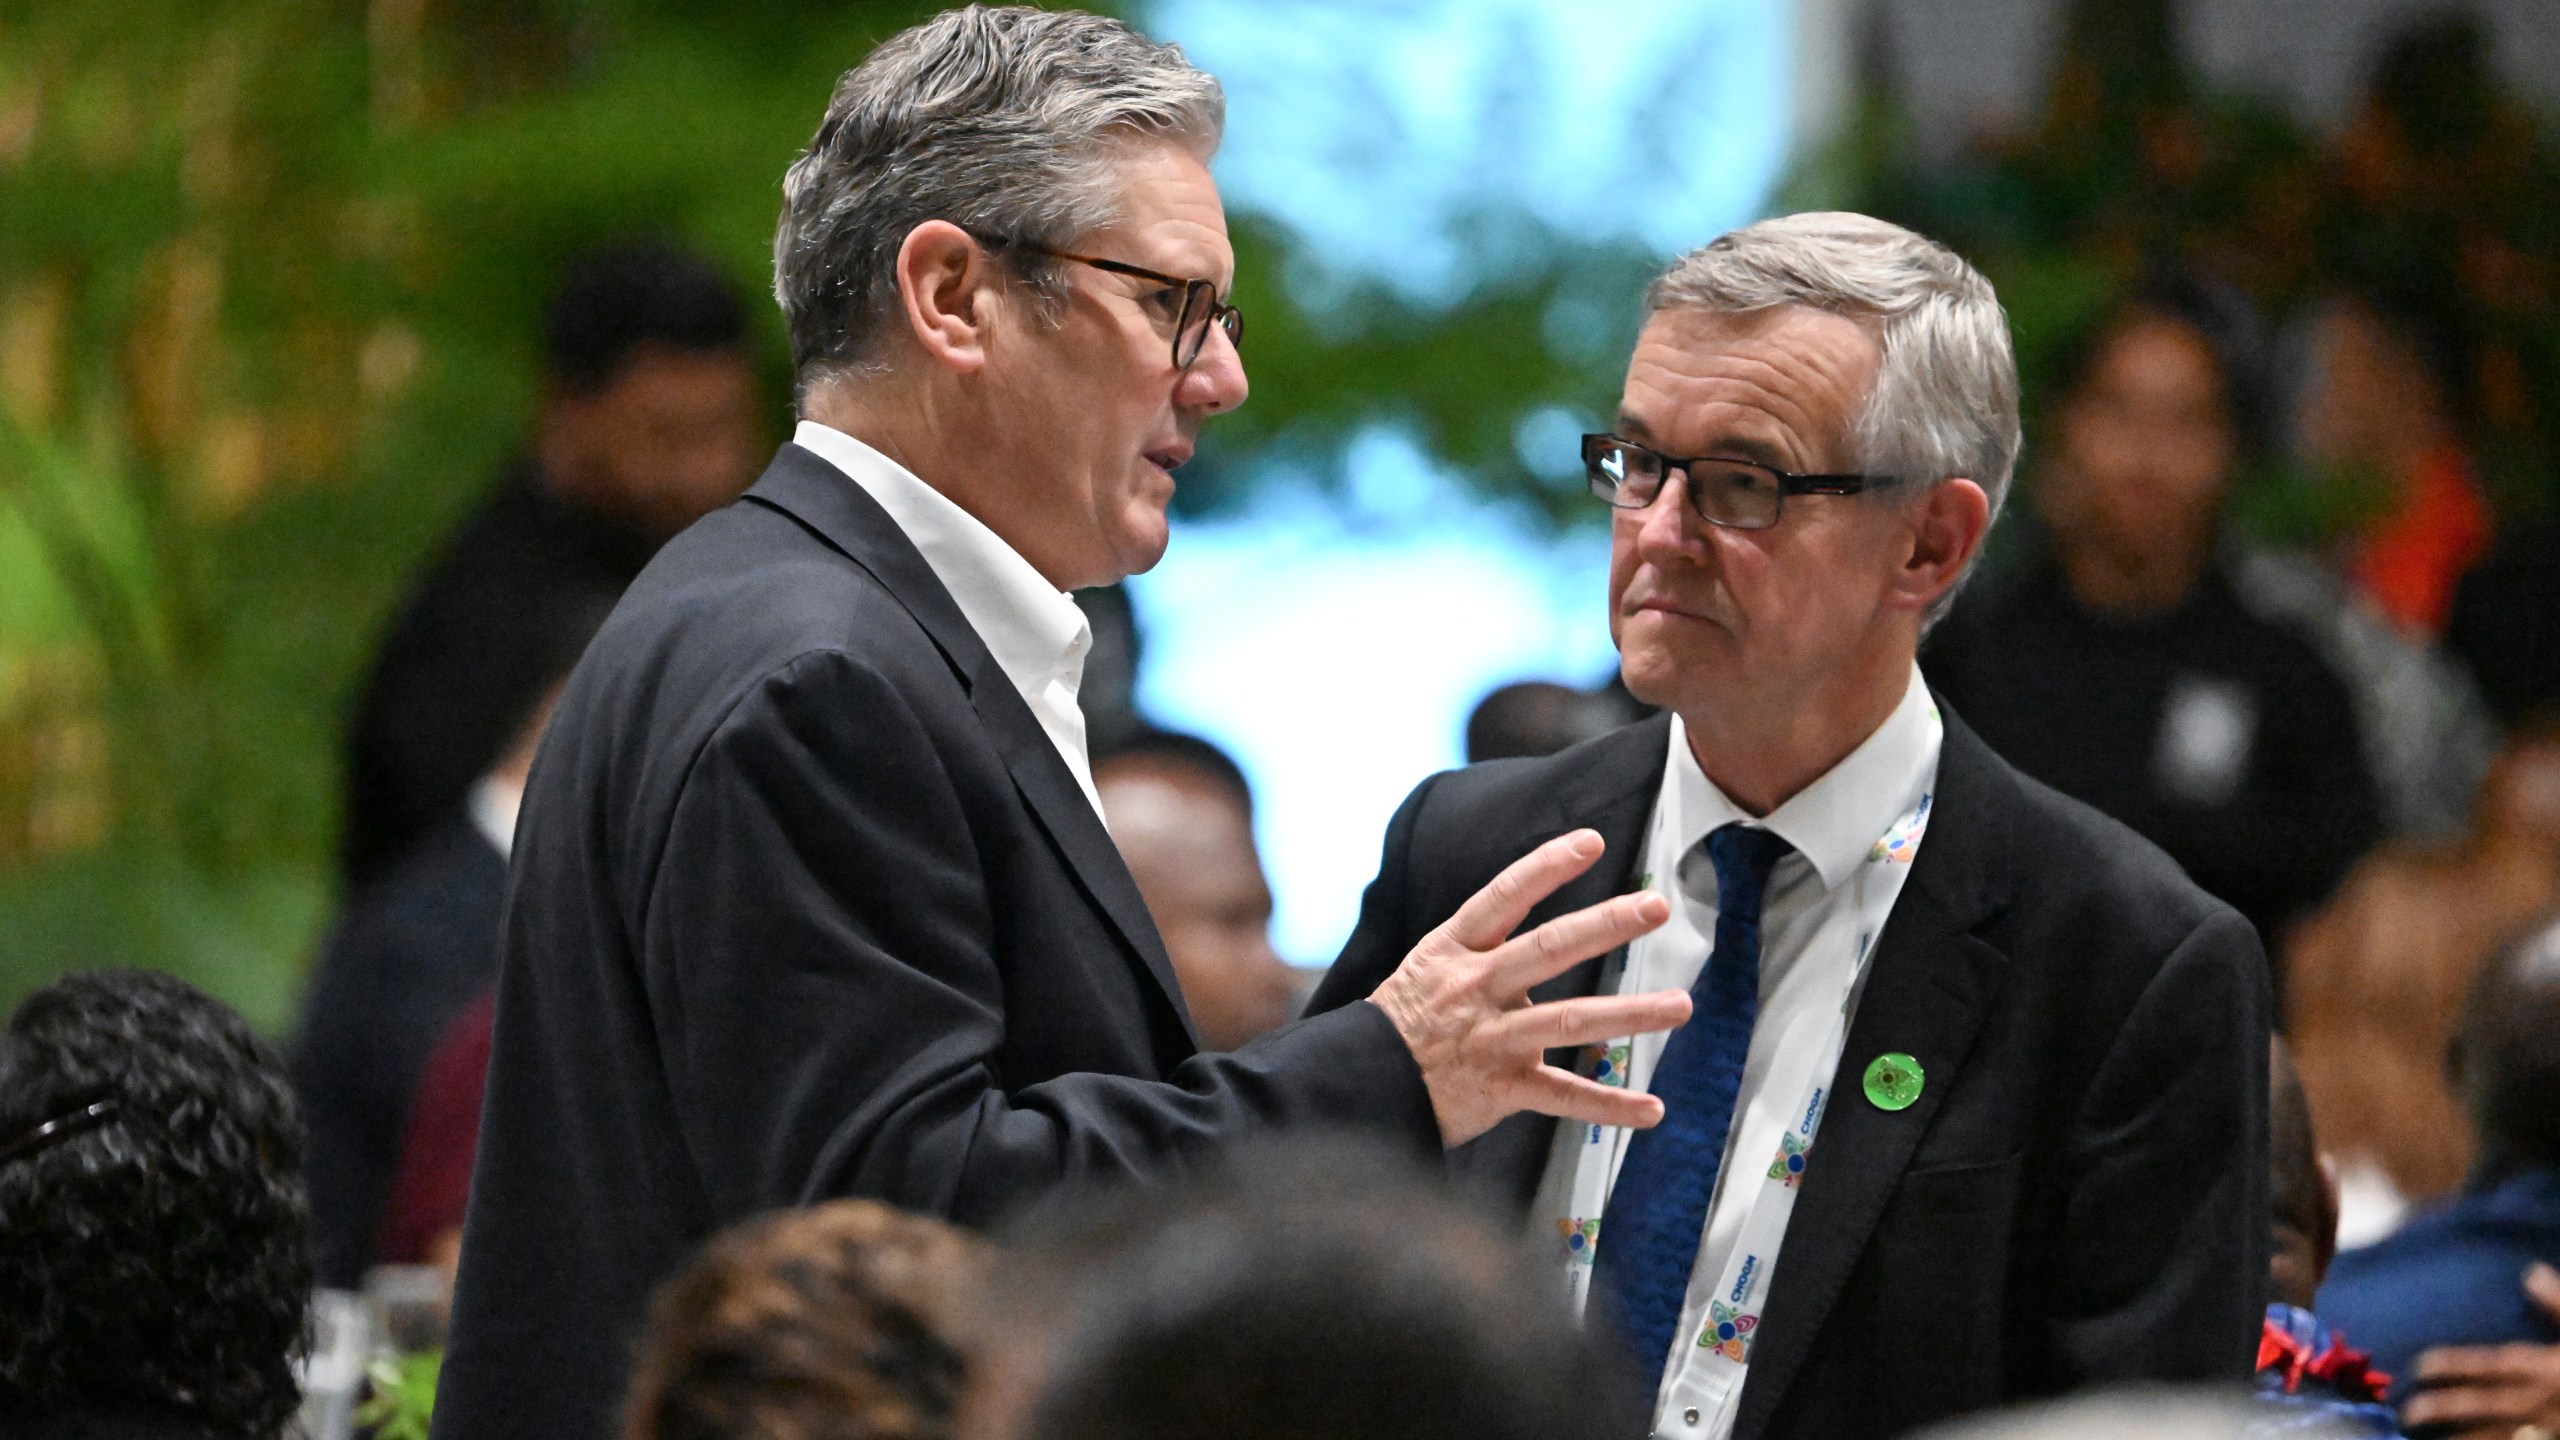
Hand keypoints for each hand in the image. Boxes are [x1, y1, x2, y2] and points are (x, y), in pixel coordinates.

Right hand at [1367, 828, 1683, 1146]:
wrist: (1362, 1083)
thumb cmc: (1406, 1020)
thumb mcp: (1430, 965)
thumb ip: (1488, 950)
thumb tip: (1557, 940)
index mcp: (1454, 949)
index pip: (1504, 897)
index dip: (1546, 867)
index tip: (1590, 842)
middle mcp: (1474, 987)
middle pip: (1549, 948)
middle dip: (1606, 924)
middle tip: (1655, 906)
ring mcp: (1490, 1038)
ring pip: (1568, 1020)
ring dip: (1630, 1014)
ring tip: (1679, 1005)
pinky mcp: (1501, 1088)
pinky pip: (1564, 1096)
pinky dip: (1611, 1105)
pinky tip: (1651, 1108)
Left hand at [2403, 1262, 2559, 1438]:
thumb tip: (2530, 1273)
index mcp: (2548, 1370)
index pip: (2490, 1365)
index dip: (2453, 1365)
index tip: (2418, 1365)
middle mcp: (2544, 1402)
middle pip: (2485, 1407)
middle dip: (2445, 1410)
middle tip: (2406, 1412)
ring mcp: (2552, 1428)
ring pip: (2501, 1439)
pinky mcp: (2557, 1439)